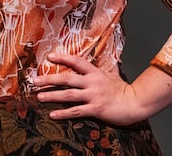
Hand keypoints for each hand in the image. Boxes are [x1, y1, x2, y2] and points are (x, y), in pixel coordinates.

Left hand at [32, 52, 146, 125]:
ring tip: (39, 96)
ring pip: (69, 95)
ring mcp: (94, 96)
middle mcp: (93, 83)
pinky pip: (77, 111)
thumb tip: (102, 61)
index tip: (49, 57)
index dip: (63, 58)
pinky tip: (53, 115)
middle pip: (67, 79)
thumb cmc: (124, 90)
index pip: (76, 62)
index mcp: (96, 73)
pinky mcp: (96, 109)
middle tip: (35, 80)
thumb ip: (104, 68)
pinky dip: (64, 113)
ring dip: (52, 95)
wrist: (137, 103)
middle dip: (49, 79)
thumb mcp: (113, 74)